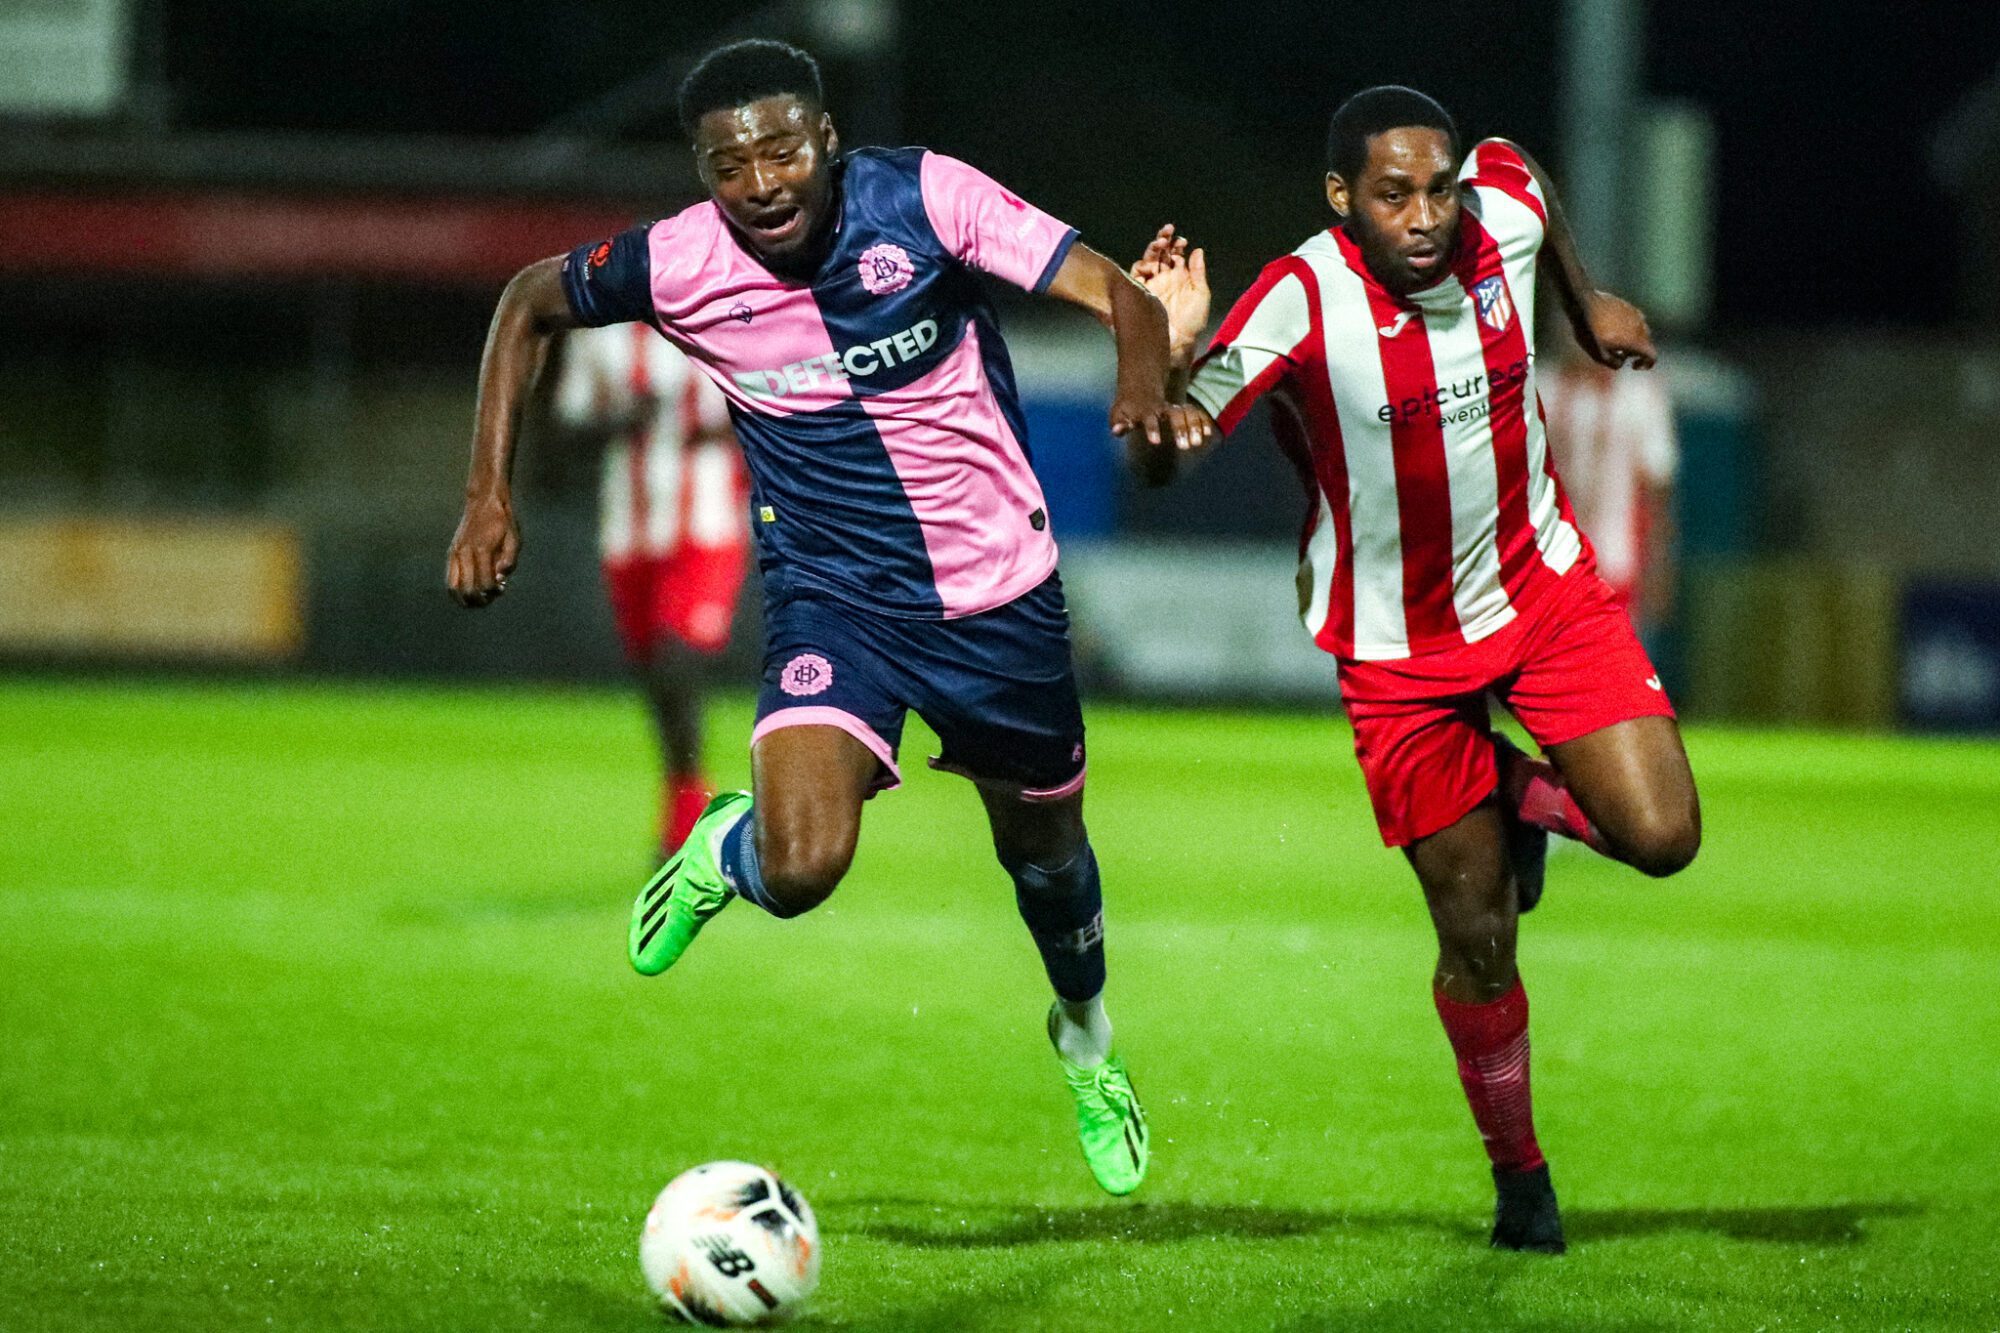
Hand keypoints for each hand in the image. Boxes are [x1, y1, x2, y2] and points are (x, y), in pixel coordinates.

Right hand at [446, 493, 519, 607]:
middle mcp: (464, 553)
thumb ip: (510, 560)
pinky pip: (448, 579)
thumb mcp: (514, 538)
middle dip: (481, 600)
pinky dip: (457, 591)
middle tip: (491, 597)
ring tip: (479, 599)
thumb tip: (500, 579)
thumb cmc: (502, 521)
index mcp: (482, 550)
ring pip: (453, 588)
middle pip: (467, 590)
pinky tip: (469, 591)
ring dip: (466, 600)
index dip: (494, 593)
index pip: (485, 584)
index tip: (502, 589)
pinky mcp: (451, 553)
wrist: (484, 500)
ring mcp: (455, 553)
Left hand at [1109, 393, 1215, 454]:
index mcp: (1146, 411)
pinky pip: (1196, 414)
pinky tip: (1207, 434)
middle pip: (1174, 416)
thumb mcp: (1118, 413)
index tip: (1155, 442)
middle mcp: (1163, 409)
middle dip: (1180, 430)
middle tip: (1184, 447)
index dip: (1152, 430)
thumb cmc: (1127, 407)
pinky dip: (1202, 422)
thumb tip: (1116, 431)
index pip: (1150, 420)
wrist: (1140, 387)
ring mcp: (1174, 409)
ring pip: (1188, 414)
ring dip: (1194, 427)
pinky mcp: (1183, 411)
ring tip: (1197, 444)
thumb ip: (1119, 423)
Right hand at [1130, 224, 1210, 361]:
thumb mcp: (1201, 294)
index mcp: (1180, 278)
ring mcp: (1152, 284)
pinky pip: (1137, 274)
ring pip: (1148, 260)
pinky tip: (1152, 264)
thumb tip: (1197, 251)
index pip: (1176, 255)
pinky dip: (1143, 265)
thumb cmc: (1191, 323)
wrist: (1177, 343)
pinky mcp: (1140, 292)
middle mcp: (1165, 279)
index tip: (1181, 240)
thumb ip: (1198, 272)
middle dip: (1163, 240)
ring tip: (1160, 244)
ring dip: (1153, 249)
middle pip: (1161, 254)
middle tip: (1167, 232)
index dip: (1177, 245)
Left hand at [1575, 290, 1656, 369]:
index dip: (1647, 364)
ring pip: (1641, 332)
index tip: (1633, 365)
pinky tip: (1611, 328)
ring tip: (1613, 341)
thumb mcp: (1598, 355)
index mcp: (1636, 340)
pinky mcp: (1629, 306)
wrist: (1583, 304)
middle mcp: (1641, 327)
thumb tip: (1622, 361)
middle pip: (1647, 344)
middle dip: (1636, 352)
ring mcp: (1636, 314)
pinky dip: (1628, 329)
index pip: (1653, 356)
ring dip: (1632, 340)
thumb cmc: (1590, 332)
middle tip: (1618, 353)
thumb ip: (1614, 363)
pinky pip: (1634, 321)